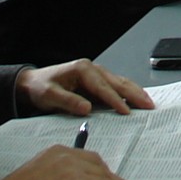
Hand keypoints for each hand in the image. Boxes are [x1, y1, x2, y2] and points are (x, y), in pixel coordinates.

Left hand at [17, 58, 151, 115]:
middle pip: (117, 81)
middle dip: (134, 93)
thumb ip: (68, 101)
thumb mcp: (49, 96)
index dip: (115, 100)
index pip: (102, 87)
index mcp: (82, 69)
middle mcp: (92, 68)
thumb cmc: (40, 88)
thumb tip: (87, 108)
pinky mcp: (96, 80)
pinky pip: (115, 85)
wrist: (32, 83)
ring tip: (148, 102)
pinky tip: (136, 98)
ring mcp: (96, 73)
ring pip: (120, 82)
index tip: (126, 111)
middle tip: (148, 105)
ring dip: (134, 92)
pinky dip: (127, 92)